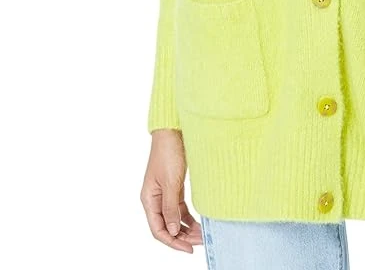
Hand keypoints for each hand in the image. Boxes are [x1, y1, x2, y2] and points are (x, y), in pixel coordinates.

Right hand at [140, 129, 201, 252]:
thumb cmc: (168, 152)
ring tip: (201, 234)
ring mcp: (164, 193)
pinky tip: (198, 222)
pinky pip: (180, 208)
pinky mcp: (174, 187)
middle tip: (199, 242)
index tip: (188, 248)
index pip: (158, 229)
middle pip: (166, 226)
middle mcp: (154, 199)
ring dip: (186, 228)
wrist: (173, 130)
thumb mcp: (171, 181)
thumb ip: (170, 207)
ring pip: (174, 218)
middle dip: (182, 236)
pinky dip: (188, 217)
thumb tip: (171, 231)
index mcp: (149, 199)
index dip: (172, 242)